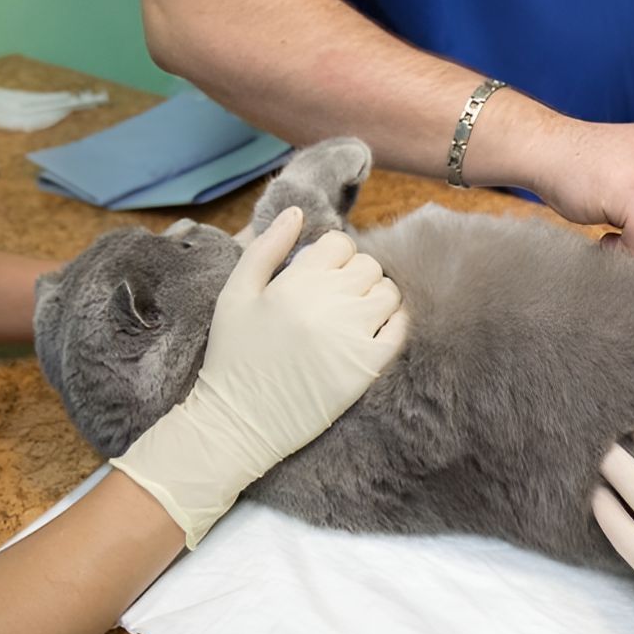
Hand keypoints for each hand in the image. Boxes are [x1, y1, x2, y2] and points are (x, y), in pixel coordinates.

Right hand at [111, 207, 406, 545]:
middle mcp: (330, 303)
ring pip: (389, 293)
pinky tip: (375, 330)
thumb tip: (297, 212)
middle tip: (338, 296)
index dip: (334, 256)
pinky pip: (401, 328)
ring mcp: (353, 335)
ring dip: (377, 296)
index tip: (322, 275)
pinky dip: (395, 322)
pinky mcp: (368, 366)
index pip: (341, 244)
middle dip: (356, 274)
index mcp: (297, 281)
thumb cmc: (233, 355)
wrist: (239, 421)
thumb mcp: (235, 294)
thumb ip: (267, 248)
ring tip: (354, 314)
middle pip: (368, 266)